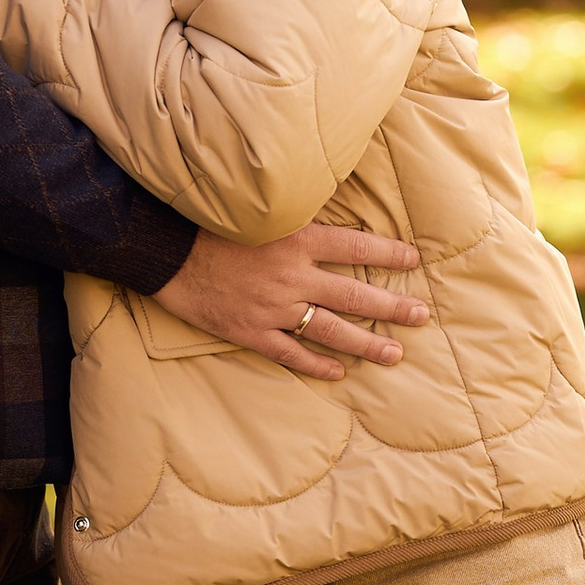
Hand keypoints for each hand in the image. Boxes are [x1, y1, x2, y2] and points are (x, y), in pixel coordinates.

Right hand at [157, 222, 430, 381]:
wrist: (164, 249)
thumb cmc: (209, 222)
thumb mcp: (260, 210)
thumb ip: (295, 220)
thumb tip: (326, 220)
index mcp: (296, 240)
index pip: (355, 248)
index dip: (388, 255)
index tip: (414, 260)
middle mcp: (291, 276)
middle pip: (353, 295)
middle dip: (391, 307)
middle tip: (421, 316)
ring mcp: (272, 308)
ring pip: (330, 330)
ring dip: (366, 343)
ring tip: (394, 353)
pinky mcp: (251, 331)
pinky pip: (291, 353)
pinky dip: (316, 364)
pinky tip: (340, 373)